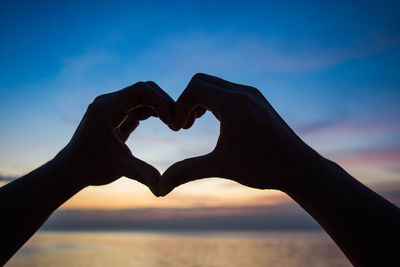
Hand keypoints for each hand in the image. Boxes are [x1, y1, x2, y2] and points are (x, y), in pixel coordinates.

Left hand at [53, 81, 173, 194]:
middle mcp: (109, 102)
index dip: (161, 101)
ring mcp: (113, 107)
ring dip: (161, 107)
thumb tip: (163, 189)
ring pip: (144, 96)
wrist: (71, 170)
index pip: (140, 91)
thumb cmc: (89, 168)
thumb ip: (142, 174)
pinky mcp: (118, 114)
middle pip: (144, 89)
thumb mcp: (118, 168)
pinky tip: (167, 124)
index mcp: (105, 108)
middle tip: (178, 122)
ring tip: (175, 124)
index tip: (174, 121)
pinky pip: (141, 106)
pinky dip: (155, 112)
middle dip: (164, 102)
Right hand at [159, 73, 322, 195]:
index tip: (178, 129)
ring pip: (215, 85)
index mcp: (234, 103)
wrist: (299, 168)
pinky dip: (213, 102)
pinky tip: (214, 122)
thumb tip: (160, 187)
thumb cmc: (264, 167)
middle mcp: (243, 92)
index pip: (194, 88)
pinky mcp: (257, 100)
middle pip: (201, 81)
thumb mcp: (221, 167)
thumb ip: (187, 171)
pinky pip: (227, 91)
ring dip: (200, 101)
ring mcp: (252, 94)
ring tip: (194, 124)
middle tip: (184, 126)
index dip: (179, 107)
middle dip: (187, 101)